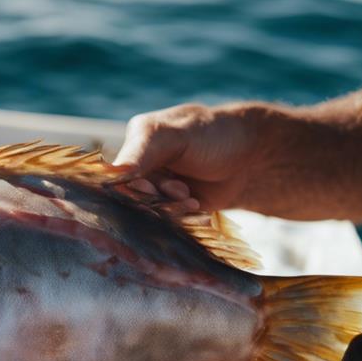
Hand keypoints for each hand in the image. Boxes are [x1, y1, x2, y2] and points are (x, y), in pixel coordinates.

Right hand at [113, 103, 258, 210]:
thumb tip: (111, 175)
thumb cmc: (212, 134)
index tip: (151, 189)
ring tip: (192, 198)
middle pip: (130, 201)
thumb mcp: (173, 135)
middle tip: (181, 191)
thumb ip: (141, 152)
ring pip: (149, 216)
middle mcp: (140, 172)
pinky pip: (168, 226)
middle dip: (154, 201)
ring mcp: (157, 193)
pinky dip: (182, 221)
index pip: (114, 177)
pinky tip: (198, 208)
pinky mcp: (175, 212)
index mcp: (134, 147)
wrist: (250, 155)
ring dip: (171, 211)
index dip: (126, 190)